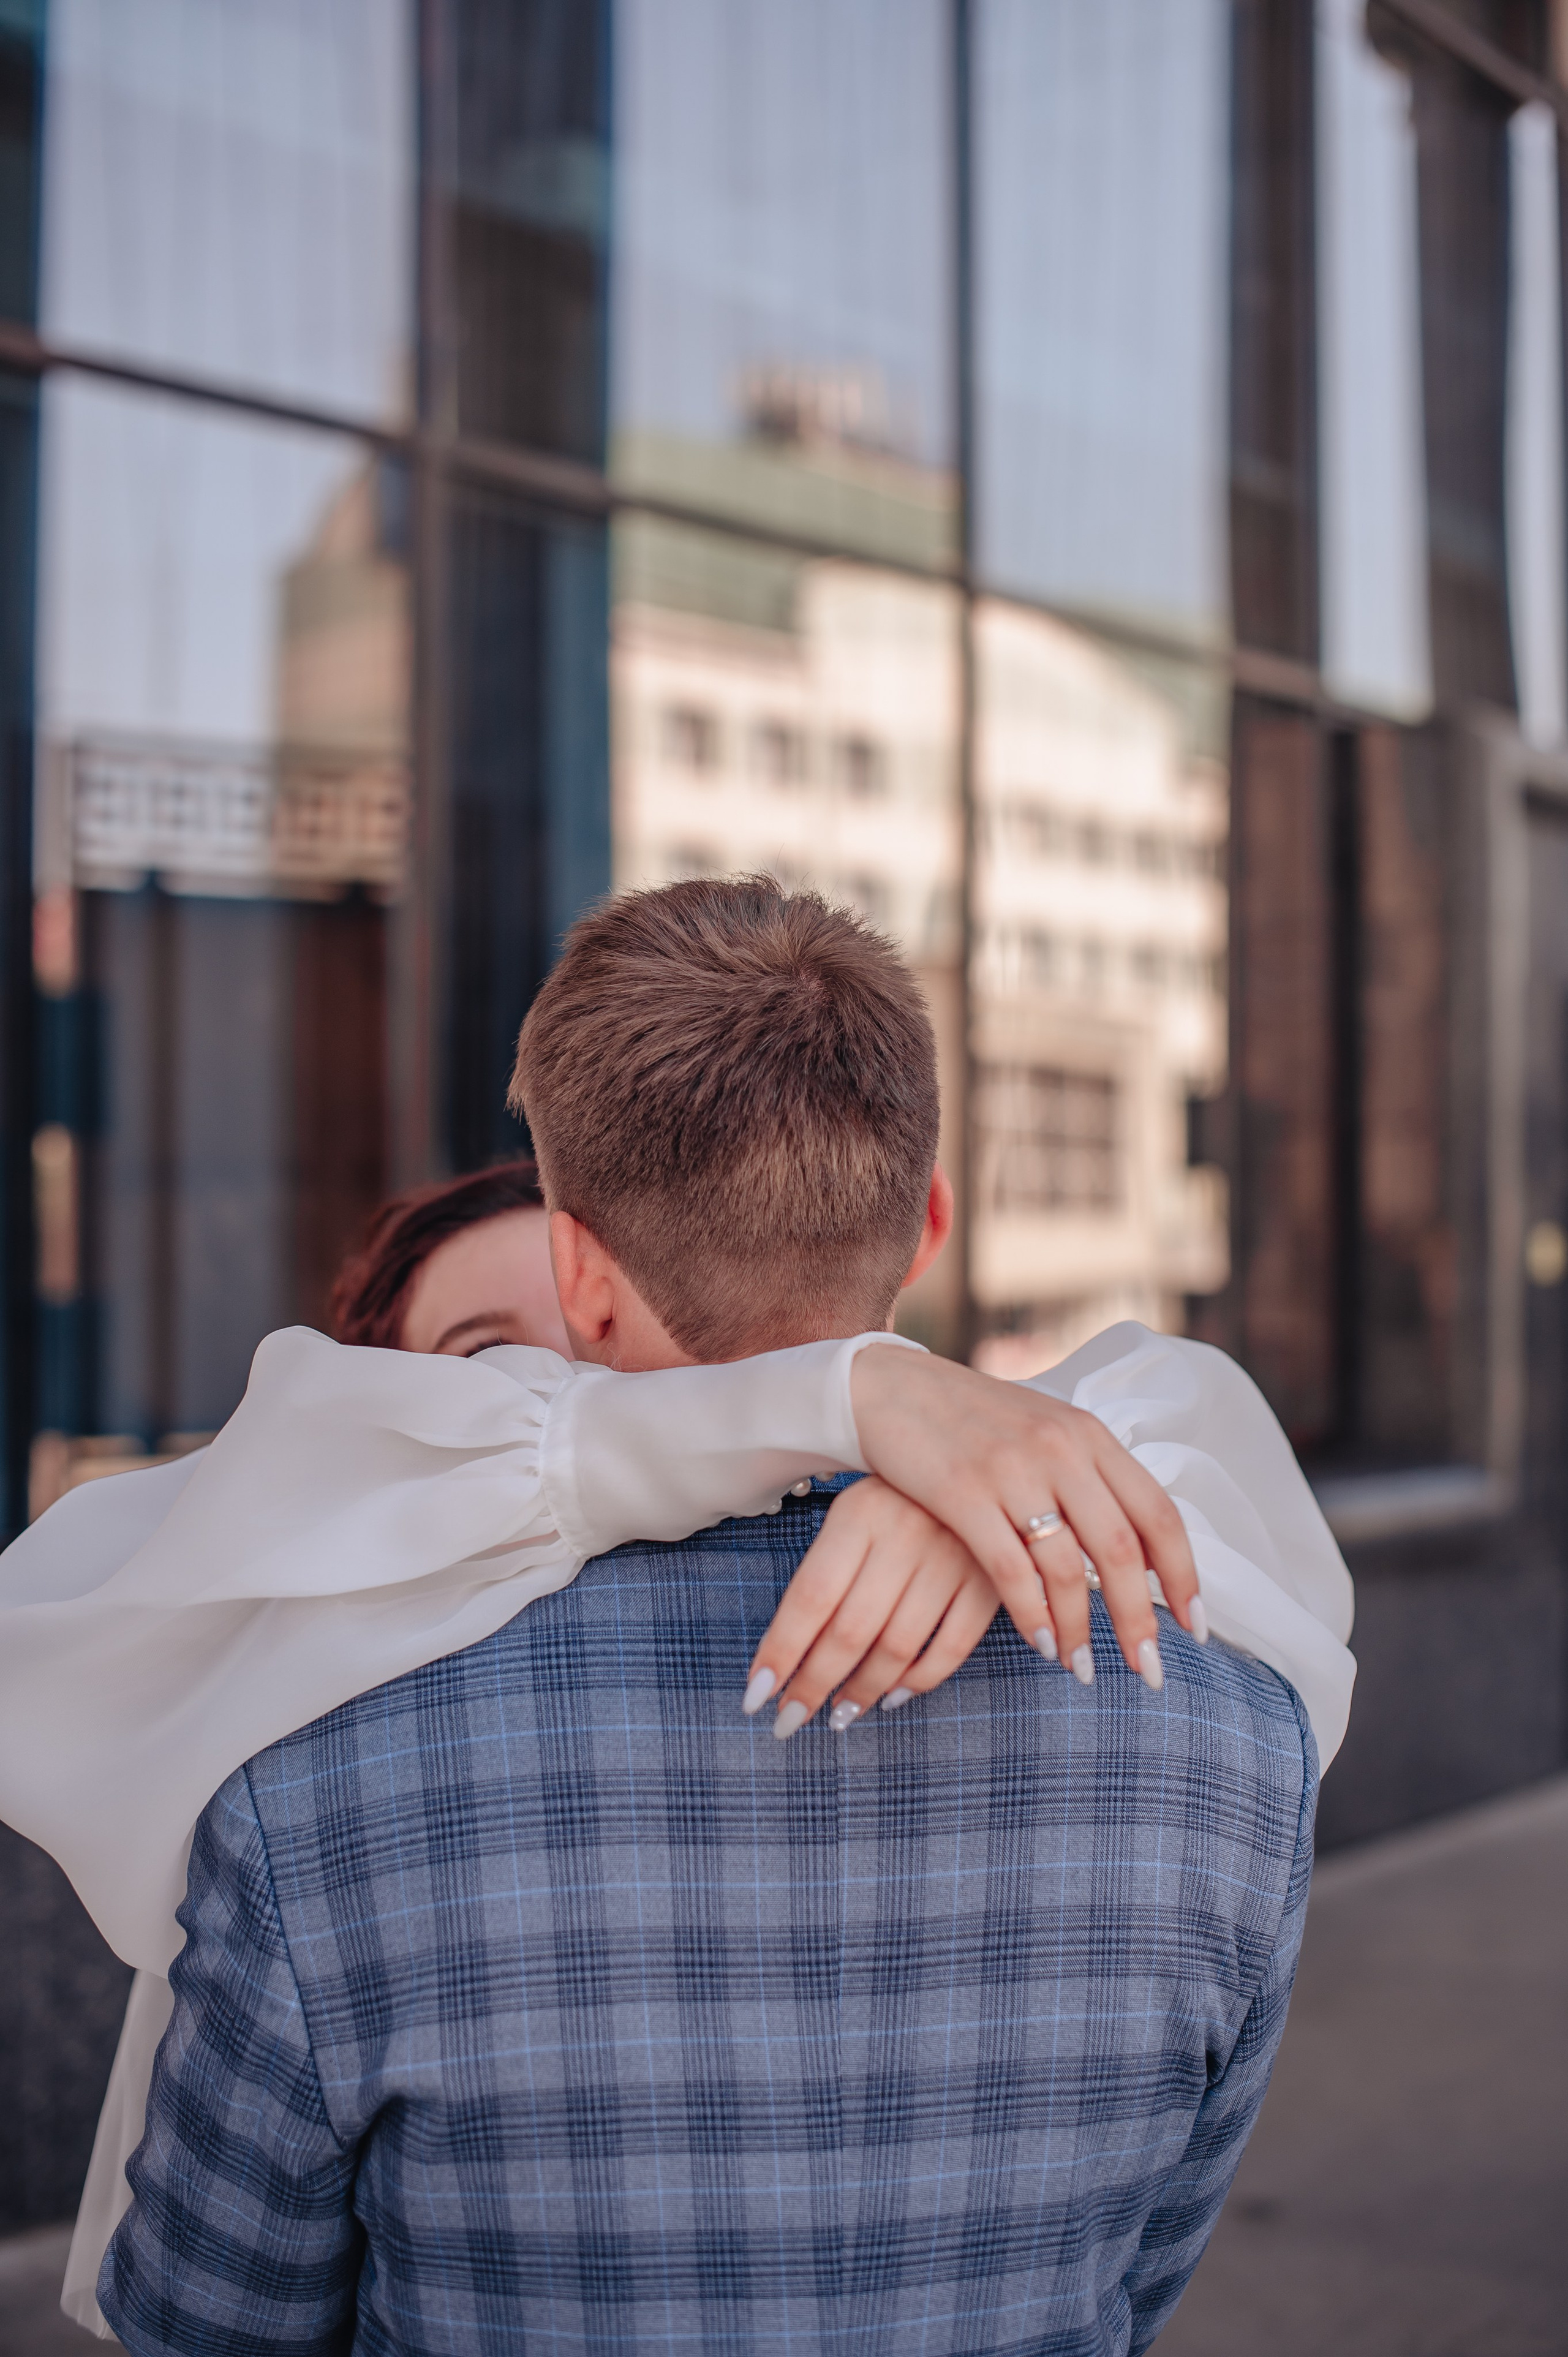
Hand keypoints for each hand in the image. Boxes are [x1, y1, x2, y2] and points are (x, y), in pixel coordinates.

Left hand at [742, 1478, 998, 1735]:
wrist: (975, 1461)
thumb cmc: (896, 1499)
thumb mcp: (852, 1515)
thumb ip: (825, 1574)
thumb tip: (788, 1654)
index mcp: (859, 1514)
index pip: (810, 1598)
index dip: (781, 1652)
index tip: (755, 1697)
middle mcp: (905, 1535)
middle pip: (850, 1630)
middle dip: (814, 1685)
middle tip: (789, 1721)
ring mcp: (952, 1559)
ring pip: (898, 1646)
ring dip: (863, 1690)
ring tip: (839, 1714)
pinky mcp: (990, 1581)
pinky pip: (952, 1647)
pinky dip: (921, 1680)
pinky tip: (894, 1696)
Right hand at [845, 1345, 1204, 1684]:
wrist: (895, 1387)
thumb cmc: (977, 1421)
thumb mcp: (1047, 1433)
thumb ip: (1093, 1481)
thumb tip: (1141, 1557)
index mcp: (1090, 1435)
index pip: (1158, 1514)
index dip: (1182, 1576)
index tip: (1192, 1627)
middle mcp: (1060, 1449)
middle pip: (1120, 1550)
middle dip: (1138, 1619)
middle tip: (1146, 1671)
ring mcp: (1011, 1469)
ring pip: (1065, 1567)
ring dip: (1078, 1628)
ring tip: (1081, 1668)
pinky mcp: (961, 1492)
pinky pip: (1009, 1568)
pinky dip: (1030, 1613)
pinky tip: (1039, 1642)